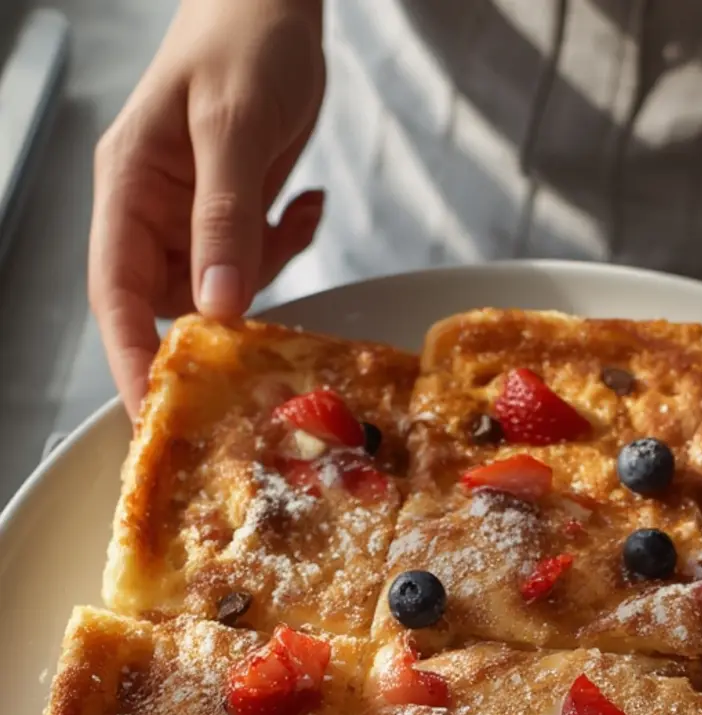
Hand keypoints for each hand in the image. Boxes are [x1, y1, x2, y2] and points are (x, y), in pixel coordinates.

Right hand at [89, 0, 325, 416]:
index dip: (130, 357)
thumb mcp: (233, 125)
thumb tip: (217, 305)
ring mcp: (196, 213)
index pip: (116, 293)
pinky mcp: (236, 212)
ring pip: (219, 289)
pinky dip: (289, 244)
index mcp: (129, 186)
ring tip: (295, 223)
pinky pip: (257, 259)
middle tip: (262, 357)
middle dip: (213, 331)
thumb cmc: (242, 37)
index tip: (153, 411)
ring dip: (263, 277)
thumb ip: (226, 217)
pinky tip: (308, 203)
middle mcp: (155, 209)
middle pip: (167, 303)